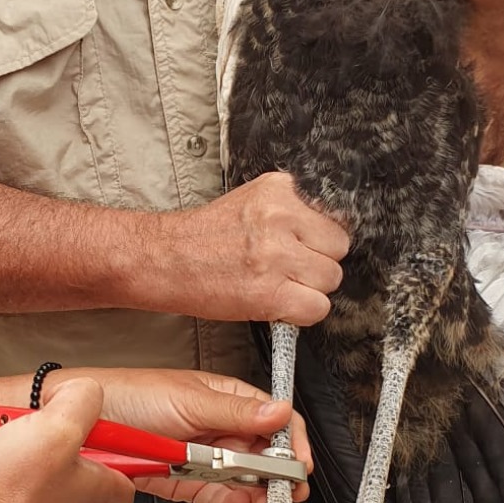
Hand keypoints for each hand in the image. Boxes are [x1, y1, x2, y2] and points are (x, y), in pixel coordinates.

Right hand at [0, 377, 133, 502]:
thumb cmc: (11, 488)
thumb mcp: (61, 425)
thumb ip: (82, 399)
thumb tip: (82, 391)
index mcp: (92, 492)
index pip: (126, 483)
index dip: (122, 456)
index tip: (109, 432)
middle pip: (69, 460)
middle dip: (47, 432)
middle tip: (37, 421)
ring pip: (22, 458)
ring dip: (1, 438)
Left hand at [84, 368, 311, 502]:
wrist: (85, 428)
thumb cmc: (131, 396)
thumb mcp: (187, 400)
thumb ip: (235, 412)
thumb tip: (281, 411)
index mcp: (227, 398)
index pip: (274, 419)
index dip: (292, 441)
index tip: (300, 464)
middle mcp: (221, 427)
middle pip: (264, 454)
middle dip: (277, 474)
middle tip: (287, 493)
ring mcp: (206, 456)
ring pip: (245, 480)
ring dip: (255, 493)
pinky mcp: (188, 482)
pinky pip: (217, 496)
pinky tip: (231, 502)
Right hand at [145, 172, 349, 325]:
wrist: (165, 260)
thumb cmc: (205, 237)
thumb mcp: (252, 201)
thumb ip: (292, 208)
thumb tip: (331, 225)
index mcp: (278, 189)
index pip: (335, 213)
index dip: (321, 235)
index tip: (307, 244)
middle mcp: (279, 217)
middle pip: (338, 246)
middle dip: (319, 260)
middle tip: (289, 266)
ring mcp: (275, 255)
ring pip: (331, 278)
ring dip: (311, 287)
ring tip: (279, 283)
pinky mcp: (269, 292)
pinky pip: (318, 308)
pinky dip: (302, 313)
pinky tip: (278, 302)